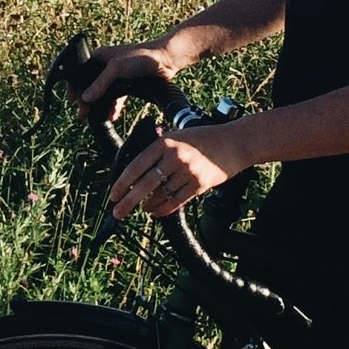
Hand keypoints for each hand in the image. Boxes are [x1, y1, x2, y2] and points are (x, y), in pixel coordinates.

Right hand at [77, 38, 186, 120]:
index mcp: (98, 57)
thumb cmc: (141, 57)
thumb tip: (85, 98)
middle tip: (82, 114)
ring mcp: (115, 75)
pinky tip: (110, 117)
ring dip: (98, 105)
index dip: (75, 87)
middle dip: (85, 100)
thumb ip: (100, 83)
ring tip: (92, 118)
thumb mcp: (117, 68)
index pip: (80, 73)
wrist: (166, 60)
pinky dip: (112, 107)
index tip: (72, 100)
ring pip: (102, 93)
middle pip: (90, 85)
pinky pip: (115, 97)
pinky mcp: (126, 84)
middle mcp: (105, 65)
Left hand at [108, 122, 254, 220]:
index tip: (113, 194)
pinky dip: (164, 208)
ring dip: (148, 204)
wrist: (234, 142)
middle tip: (118, 212)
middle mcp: (175, 157)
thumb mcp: (178, 136)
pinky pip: (176, 201)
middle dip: (128, 201)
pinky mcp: (200, 184)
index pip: (136, 165)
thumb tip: (137, 169)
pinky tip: (157, 211)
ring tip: (142, 208)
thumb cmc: (204, 138)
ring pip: (161, 194)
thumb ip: (159, 149)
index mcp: (165, 142)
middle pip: (145, 184)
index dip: (122, 182)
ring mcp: (188, 171)